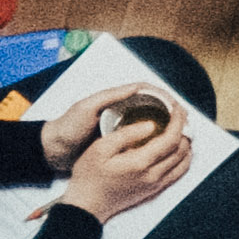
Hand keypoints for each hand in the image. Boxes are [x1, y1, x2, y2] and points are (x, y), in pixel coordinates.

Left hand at [39, 82, 168, 172]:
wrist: (54, 150)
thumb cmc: (68, 127)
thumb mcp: (87, 108)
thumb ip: (109, 96)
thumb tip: (136, 87)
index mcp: (115, 99)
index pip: (146, 91)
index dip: (164, 96)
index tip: (176, 107)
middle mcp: (121, 110)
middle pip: (154, 106)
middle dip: (172, 112)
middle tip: (184, 123)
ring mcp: (122, 126)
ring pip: (152, 122)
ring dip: (168, 127)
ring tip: (180, 135)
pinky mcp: (121, 141)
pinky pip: (144, 139)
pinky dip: (157, 141)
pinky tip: (164, 148)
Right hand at [54, 95, 190, 216]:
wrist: (88, 205)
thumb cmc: (89, 176)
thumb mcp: (100, 148)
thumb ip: (126, 134)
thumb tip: (150, 124)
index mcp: (141, 162)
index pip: (171, 138)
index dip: (178, 121)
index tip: (178, 109)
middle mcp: (154, 175)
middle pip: (181, 149)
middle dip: (185, 129)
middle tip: (181, 116)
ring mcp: (156, 184)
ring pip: (183, 162)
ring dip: (186, 144)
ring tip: (181, 129)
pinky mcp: (154, 190)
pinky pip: (178, 173)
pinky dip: (184, 159)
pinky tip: (178, 150)